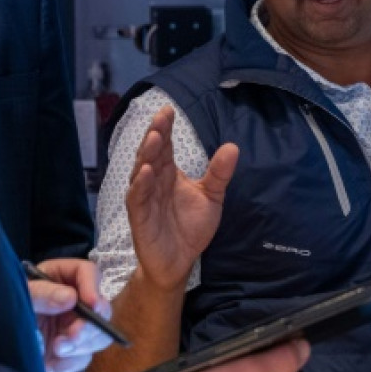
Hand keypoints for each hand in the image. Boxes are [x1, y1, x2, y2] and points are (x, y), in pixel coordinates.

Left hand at [28, 258, 113, 371]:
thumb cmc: (0, 308)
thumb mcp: (18, 296)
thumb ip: (42, 294)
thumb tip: (70, 298)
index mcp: (60, 277)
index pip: (88, 273)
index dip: (93, 288)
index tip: (91, 305)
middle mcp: (73, 301)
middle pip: (100, 310)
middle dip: (89, 326)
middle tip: (72, 336)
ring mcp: (72, 327)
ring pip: (97, 337)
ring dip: (80, 347)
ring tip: (56, 350)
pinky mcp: (69, 352)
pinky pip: (80, 360)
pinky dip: (67, 365)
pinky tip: (49, 366)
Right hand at [125, 106, 238, 292]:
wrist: (180, 262)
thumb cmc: (191, 227)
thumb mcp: (211, 197)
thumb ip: (219, 173)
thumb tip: (233, 146)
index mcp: (169, 173)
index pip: (165, 146)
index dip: (165, 128)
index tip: (169, 110)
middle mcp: (154, 181)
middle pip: (151, 154)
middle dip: (155, 134)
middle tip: (161, 118)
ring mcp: (145, 198)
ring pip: (141, 171)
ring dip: (146, 155)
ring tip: (153, 138)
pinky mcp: (139, 217)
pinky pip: (137, 198)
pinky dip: (140, 185)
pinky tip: (146, 172)